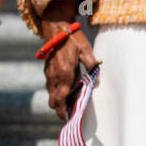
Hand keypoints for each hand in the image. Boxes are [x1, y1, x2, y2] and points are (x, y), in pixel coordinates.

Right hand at [41, 0, 97, 121]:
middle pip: (52, 100)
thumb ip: (91, 66)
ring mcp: (49, 72)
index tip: (67, 119)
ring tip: (69, 102)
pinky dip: (55, 90)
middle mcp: (54, 75)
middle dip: (59, 109)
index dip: (62, 111)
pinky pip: (50, 85)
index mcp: (64, 73)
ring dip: (58, 100)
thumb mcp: (86, 50)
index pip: (60, 98)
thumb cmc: (72, 38)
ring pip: (50, 93)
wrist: (55, 26)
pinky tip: (65, 87)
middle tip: (69, 113)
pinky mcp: (47, 69)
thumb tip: (97, 81)